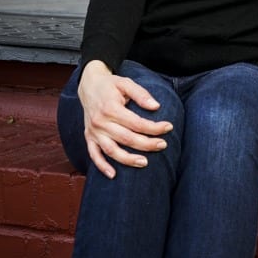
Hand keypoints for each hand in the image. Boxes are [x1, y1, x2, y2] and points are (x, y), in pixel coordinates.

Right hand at [77, 60, 172, 178]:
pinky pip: (93, 155)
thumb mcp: (126, 83)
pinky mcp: (88, 137)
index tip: (168, 127)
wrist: (88, 85)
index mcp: (110, 108)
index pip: (136, 123)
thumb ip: (141, 94)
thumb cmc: (111, 85)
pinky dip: (102, 166)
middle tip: (163, 145)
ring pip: (111, 150)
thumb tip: (156, 106)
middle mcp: (100, 122)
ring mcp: (93, 131)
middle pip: (126, 138)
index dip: (154, 127)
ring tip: (144, 163)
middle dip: (147, 144)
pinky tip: (113, 175)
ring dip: (128, 159)